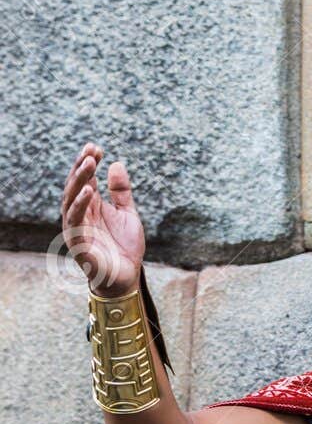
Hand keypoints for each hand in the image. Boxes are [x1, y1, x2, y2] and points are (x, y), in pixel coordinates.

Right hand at [61, 142, 144, 294]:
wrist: (126, 276)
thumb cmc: (125, 247)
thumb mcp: (128, 214)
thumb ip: (121, 191)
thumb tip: (116, 164)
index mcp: (91, 205)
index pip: (86, 178)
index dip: (89, 162)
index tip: (97, 147)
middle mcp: (81, 213)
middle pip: (76, 185)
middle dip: (82, 166)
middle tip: (90, 150)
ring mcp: (77, 226)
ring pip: (72, 198)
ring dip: (79, 180)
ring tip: (89, 164)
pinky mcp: (78, 241)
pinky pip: (76, 220)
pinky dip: (80, 205)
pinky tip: (89, 191)